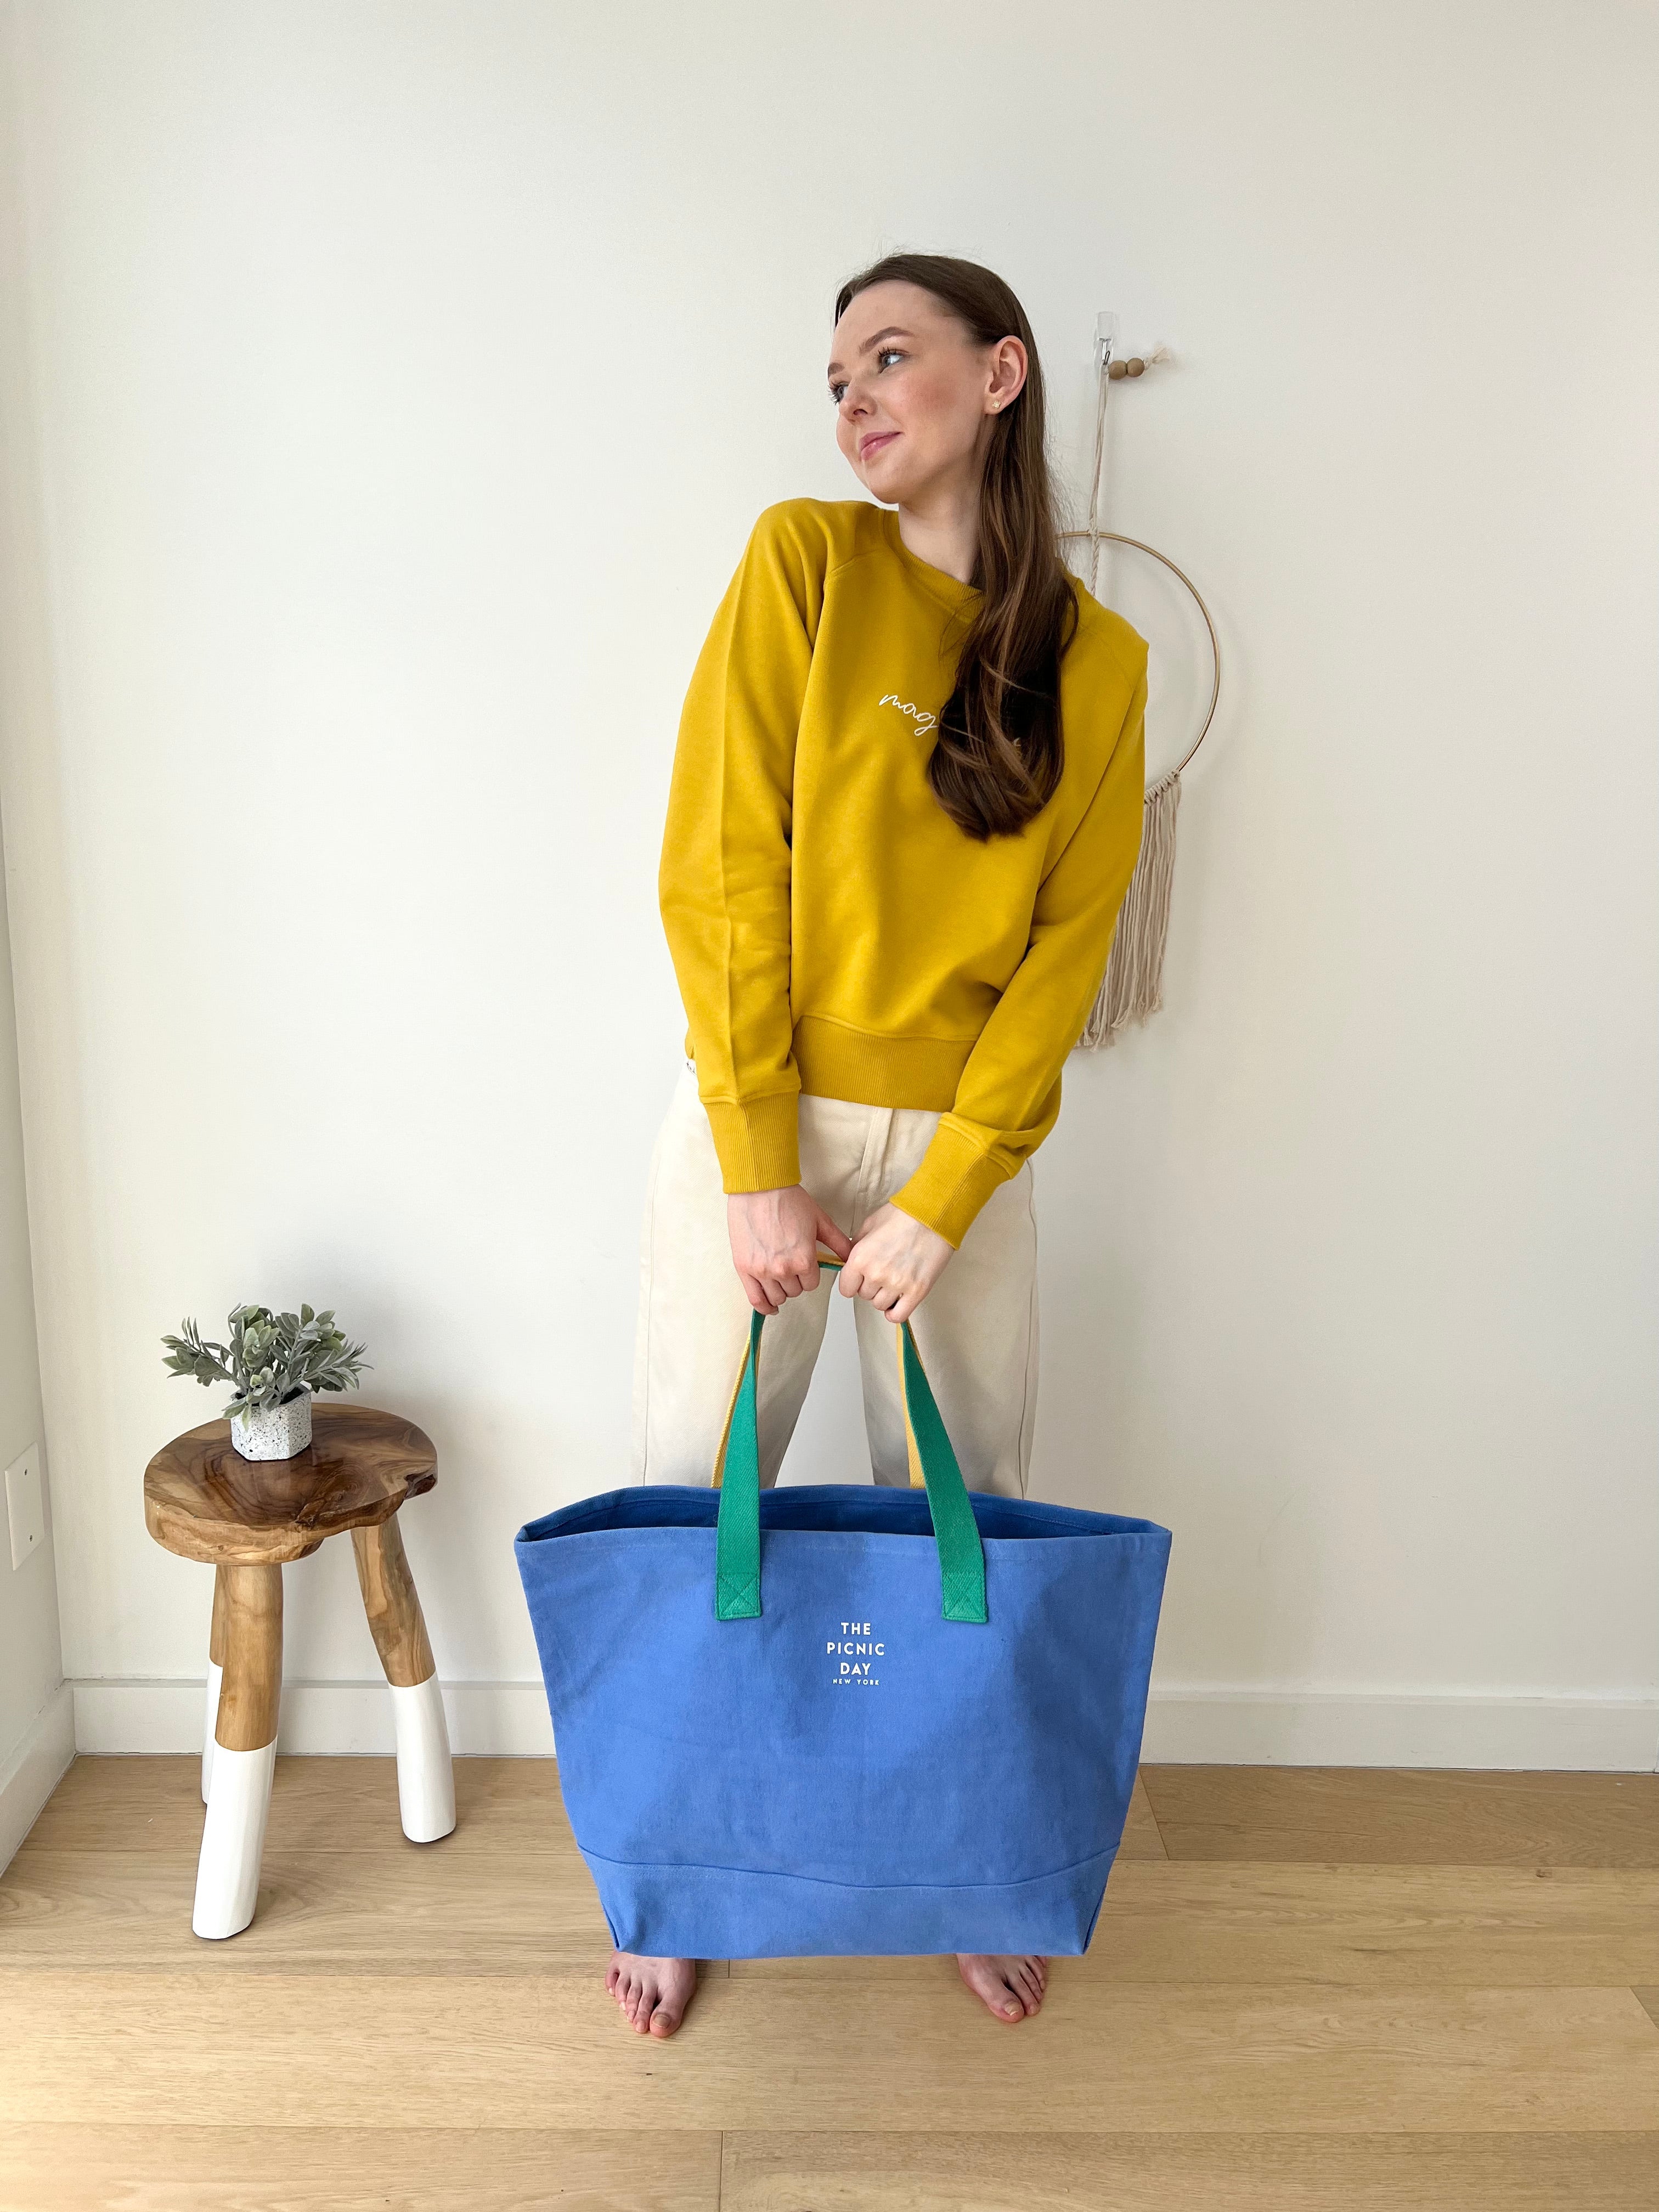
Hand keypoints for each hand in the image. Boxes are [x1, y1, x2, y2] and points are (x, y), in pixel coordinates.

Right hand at [727, 1186, 852, 1315]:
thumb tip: (851, 1257)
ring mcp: (762, 1271)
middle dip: (795, 1281)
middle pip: (794, 1291)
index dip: (809, 1275)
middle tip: (791, 1266)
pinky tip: (769, 1305)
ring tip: (779, 1277)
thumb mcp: (820, 1221)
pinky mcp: (744, 1268)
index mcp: (804, 1260)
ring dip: (780, 1290)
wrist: (760, 1187)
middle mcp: (783, 1270)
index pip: (812, 1284)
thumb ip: (838, 1243)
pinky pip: (755, 1299)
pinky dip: (764, 1306)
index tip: (805, 1265)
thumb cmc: (789, 1200)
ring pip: (777, 1296)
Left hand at [838, 1202, 953, 1325]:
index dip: (853, 1283)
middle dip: (870, 1286)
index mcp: (860, 1258)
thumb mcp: (870, 1225)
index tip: (860, 1279)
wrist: (933, 1215)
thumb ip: (857, 1246)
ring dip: (884, 1296)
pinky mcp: (917, 1291)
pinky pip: (899, 1315)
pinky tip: (897, 1303)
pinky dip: (895, 1313)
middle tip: (883, 1272)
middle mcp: (876, 1274)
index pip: (846, 1288)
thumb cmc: (903, 1215)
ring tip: (894, 1281)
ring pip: (880, 1305)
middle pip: (864, 1296)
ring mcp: (897, 1284)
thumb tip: (850, 1260)